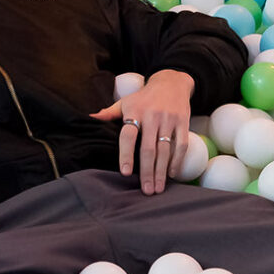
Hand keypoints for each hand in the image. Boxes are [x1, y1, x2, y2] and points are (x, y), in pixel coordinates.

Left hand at [95, 69, 193, 195]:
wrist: (171, 82)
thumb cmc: (144, 97)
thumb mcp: (125, 101)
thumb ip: (109, 113)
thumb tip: (90, 119)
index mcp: (135, 112)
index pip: (128, 136)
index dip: (126, 155)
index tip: (125, 173)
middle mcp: (152, 116)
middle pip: (148, 149)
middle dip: (147, 172)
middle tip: (146, 191)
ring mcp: (168, 120)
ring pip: (165, 150)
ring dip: (161, 171)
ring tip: (158, 188)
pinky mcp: (183, 122)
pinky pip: (181, 145)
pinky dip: (177, 161)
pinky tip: (172, 174)